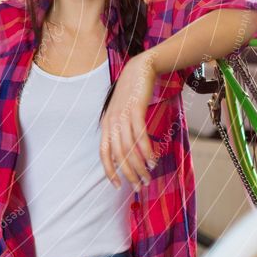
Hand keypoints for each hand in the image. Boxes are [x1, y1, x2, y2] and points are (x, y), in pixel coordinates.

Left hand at [100, 52, 157, 190]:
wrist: (139, 70)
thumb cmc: (131, 95)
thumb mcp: (122, 114)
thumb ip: (121, 131)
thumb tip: (126, 154)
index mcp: (106, 125)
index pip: (103, 153)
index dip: (109, 171)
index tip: (117, 186)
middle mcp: (111, 123)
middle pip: (118, 155)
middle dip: (129, 173)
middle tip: (139, 186)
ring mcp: (122, 116)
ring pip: (129, 148)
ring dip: (139, 165)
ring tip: (149, 176)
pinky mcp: (135, 110)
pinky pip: (140, 135)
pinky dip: (146, 150)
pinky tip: (153, 160)